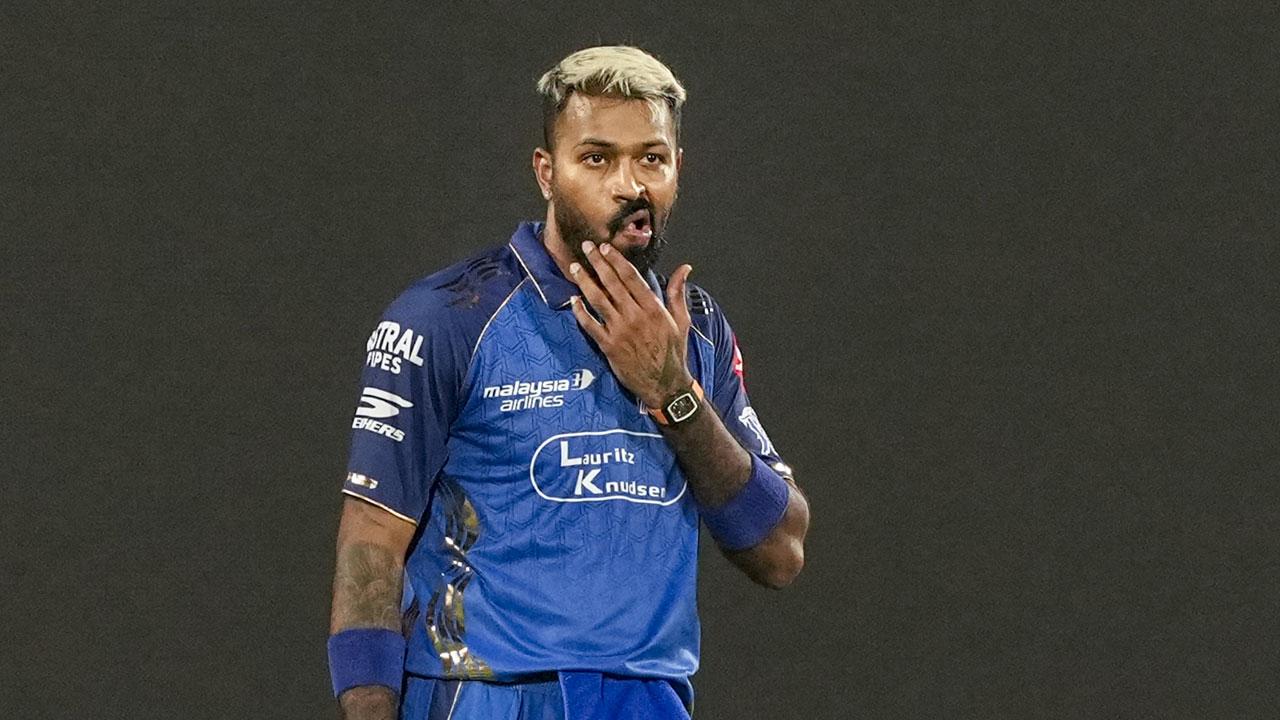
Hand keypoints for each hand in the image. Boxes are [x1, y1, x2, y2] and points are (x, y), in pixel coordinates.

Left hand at [568, 240, 693, 407]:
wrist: (665, 384)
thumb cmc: (674, 352)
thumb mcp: (682, 320)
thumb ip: (678, 292)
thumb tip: (685, 268)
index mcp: (653, 308)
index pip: (630, 277)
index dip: (616, 260)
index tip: (605, 248)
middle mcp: (635, 316)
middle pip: (612, 283)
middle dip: (597, 263)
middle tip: (586, 247)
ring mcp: (620, 331)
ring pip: (598, 300)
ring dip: (584, 282)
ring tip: (575, 268)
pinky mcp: (608, 346)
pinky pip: (590, 325)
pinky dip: (579, 312)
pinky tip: (573, 300)